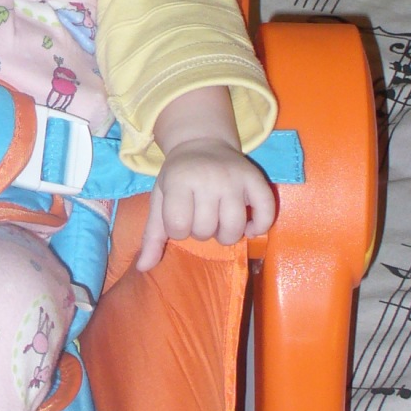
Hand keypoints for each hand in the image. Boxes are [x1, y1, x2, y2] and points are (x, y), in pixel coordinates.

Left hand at [136, 137, 276, 271]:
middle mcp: (209, 178)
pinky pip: (266, 212)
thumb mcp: (160, 198)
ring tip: (220, 222)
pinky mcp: (256, 179)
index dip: (177, 229)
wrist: (201, 142)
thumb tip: (143, 267)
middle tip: (200, 215)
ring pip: (233, 228)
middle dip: (200, 231)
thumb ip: (152, 234)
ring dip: (226, 234)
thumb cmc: (178, 176)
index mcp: (180, 180)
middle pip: (205, 230)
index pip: (177, 226)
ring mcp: (234, 179)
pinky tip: (250, 227)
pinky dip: (260, 227)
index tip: (179, 215)